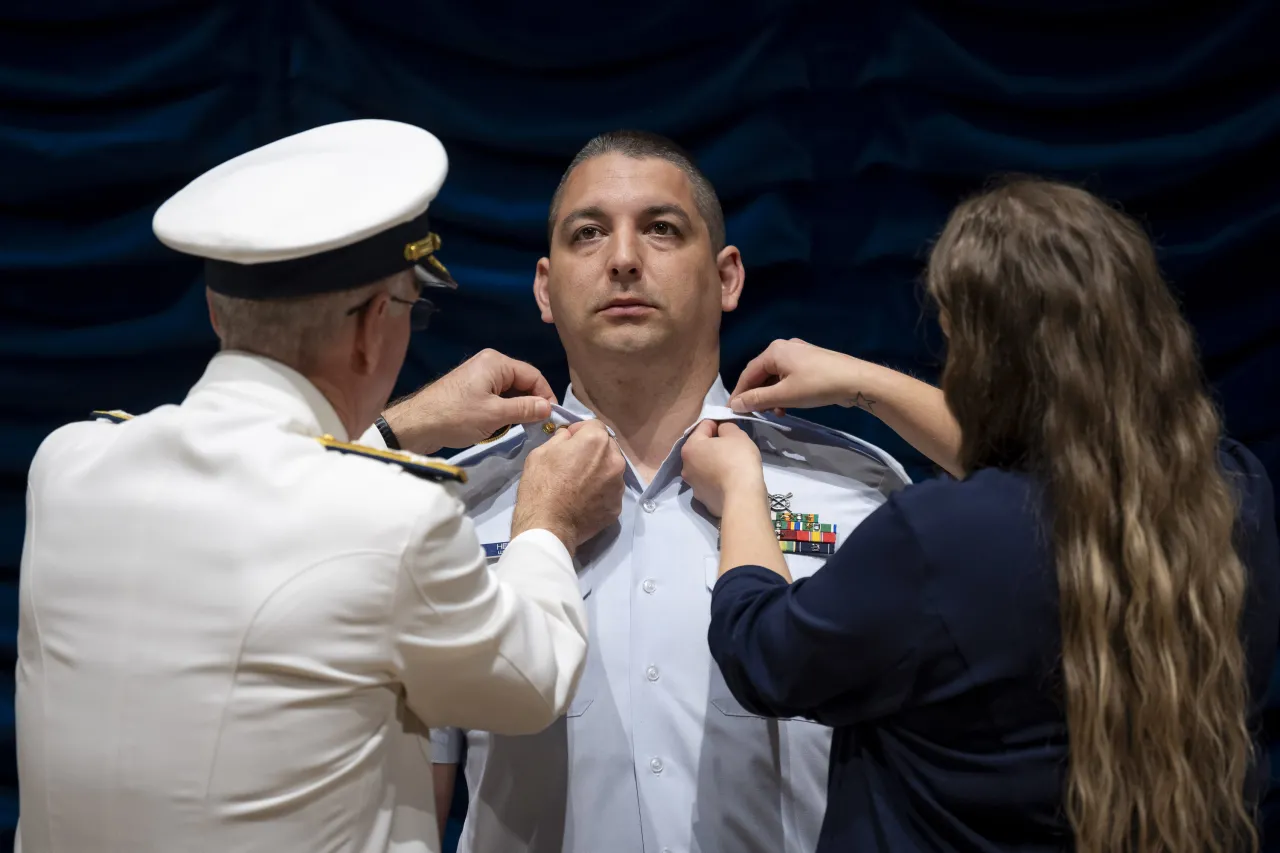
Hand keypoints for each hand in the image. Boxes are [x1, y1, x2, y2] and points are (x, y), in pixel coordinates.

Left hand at [382, 349, 556, 454]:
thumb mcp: (495, 415)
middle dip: (531, 403)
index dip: (545, 396)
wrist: (416, 425)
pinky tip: (503, 425)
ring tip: (521, 427)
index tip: (552, 418)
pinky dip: (503, 410)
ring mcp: (478, 377)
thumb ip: (525, 409)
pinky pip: (496, 397)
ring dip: (517, 409)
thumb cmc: (456, 416)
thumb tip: (549, 408)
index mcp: (496, 362)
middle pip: (522, 382)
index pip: (533, 375)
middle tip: (539, 425)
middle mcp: (489, 364)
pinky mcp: (470, 390)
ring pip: (510, 392)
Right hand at [512, 420, 625, 553]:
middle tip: (575, 464)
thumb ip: (560, 438)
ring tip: (580, 484)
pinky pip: (610, 492)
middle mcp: (614, 460)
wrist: (547, 526)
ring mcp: (618, 485)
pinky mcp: (617, 507)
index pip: (594, 425)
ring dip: (599, 471)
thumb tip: (569, 436)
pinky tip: (585, 500)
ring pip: (611, 470)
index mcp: (596, 441)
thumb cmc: (541, 485)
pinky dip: (601, 492)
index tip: (569, 442)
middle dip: (593, 450)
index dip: (580, 431)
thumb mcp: (541, 452)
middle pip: (607, 447)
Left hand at [679, 420, 764, 517]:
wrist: (742, 497)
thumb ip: (726, 426)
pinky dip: (717, 480)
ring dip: (714, 464)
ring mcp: (693, 485)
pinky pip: (710, 483)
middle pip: (701, 448)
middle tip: (733, 448)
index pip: (704, 426)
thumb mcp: (736, 435)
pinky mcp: (703, 499)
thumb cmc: (738, 460)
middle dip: (715, 445)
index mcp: (690, 448)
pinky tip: (729, 482)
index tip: (731, 430)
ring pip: (704, 467)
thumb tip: (721, 429)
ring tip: (732, 466)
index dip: (719, 425)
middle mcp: (685, 467)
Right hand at [728, 338, 881, 416]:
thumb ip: (757, 399)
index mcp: (774, 351)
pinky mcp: (810, 363)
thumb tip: (735, 404)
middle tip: (753, 414)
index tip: (732, 410)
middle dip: (757, 395)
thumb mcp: (784, 395)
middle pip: (761, 374)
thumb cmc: (817, 385)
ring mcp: (798, 354)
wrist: (856, 380)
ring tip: (774, 413)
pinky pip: (788, 377)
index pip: (748, 373)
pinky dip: (783, 392)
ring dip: (771, 396)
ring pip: (775, 377)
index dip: (739, 393)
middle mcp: (784, 348)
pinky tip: (787, 406)